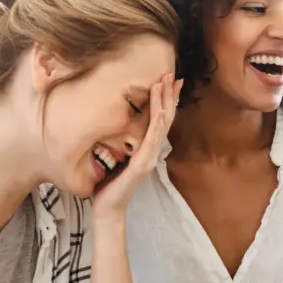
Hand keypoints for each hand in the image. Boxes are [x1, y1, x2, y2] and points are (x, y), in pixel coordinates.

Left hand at [92, 74, 182, 216]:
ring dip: (164, 103)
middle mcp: (152, 151)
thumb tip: (122, 125)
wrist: (108, 208)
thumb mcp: (117, 157)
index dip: (167, 100)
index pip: (161, 119)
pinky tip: (160, 111)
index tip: (171, 80)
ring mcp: (149, 158)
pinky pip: (152, 141)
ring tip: (166, 83)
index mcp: (147, 148)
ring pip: (161, 126)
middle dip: (169, 95)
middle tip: (174, 74)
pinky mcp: (142, 165)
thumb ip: (124, 143)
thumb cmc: (110, 185)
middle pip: (166, 118)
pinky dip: (157, 125)